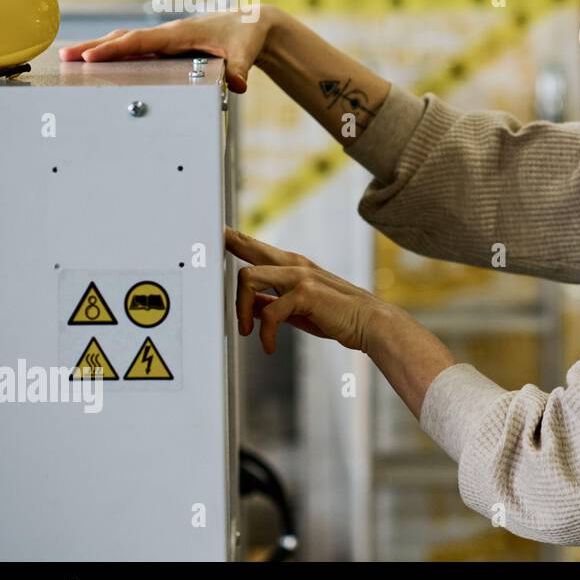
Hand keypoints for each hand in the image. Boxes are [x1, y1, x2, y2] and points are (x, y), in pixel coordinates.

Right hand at [58, 7, 283, 93]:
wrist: (255, 22)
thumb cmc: (248, 33)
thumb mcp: (246, 51)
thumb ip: (240, 68)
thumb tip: (237, 85)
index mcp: (181, 32)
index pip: (141, 42)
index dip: (115, 50)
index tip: (91, 58)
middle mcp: (170, 33)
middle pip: (125, 39)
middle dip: (95, 47)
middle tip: (65, 56)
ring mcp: (168, 38)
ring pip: (127, 41)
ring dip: (100, 47)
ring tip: (71, 57)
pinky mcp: (170, 44)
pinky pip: (137, 46)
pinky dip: (116, 50)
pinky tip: (101, 59)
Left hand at [226, 226, 395, 354]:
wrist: (371, 324)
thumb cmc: (337, 317)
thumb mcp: (298, 309)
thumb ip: (273, 302)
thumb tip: (248, 306)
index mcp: (294, 265)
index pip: (258, 246)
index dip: (234, 239)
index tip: (215, 233)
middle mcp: (295, 264)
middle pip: (250, 247)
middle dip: (227, 244)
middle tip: (208, 244)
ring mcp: (300, 276)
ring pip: (249, 277)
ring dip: (240, 308)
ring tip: (247, 331)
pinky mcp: (305, 294)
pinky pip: (268, 312)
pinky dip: (264, 333)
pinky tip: (268, 347)